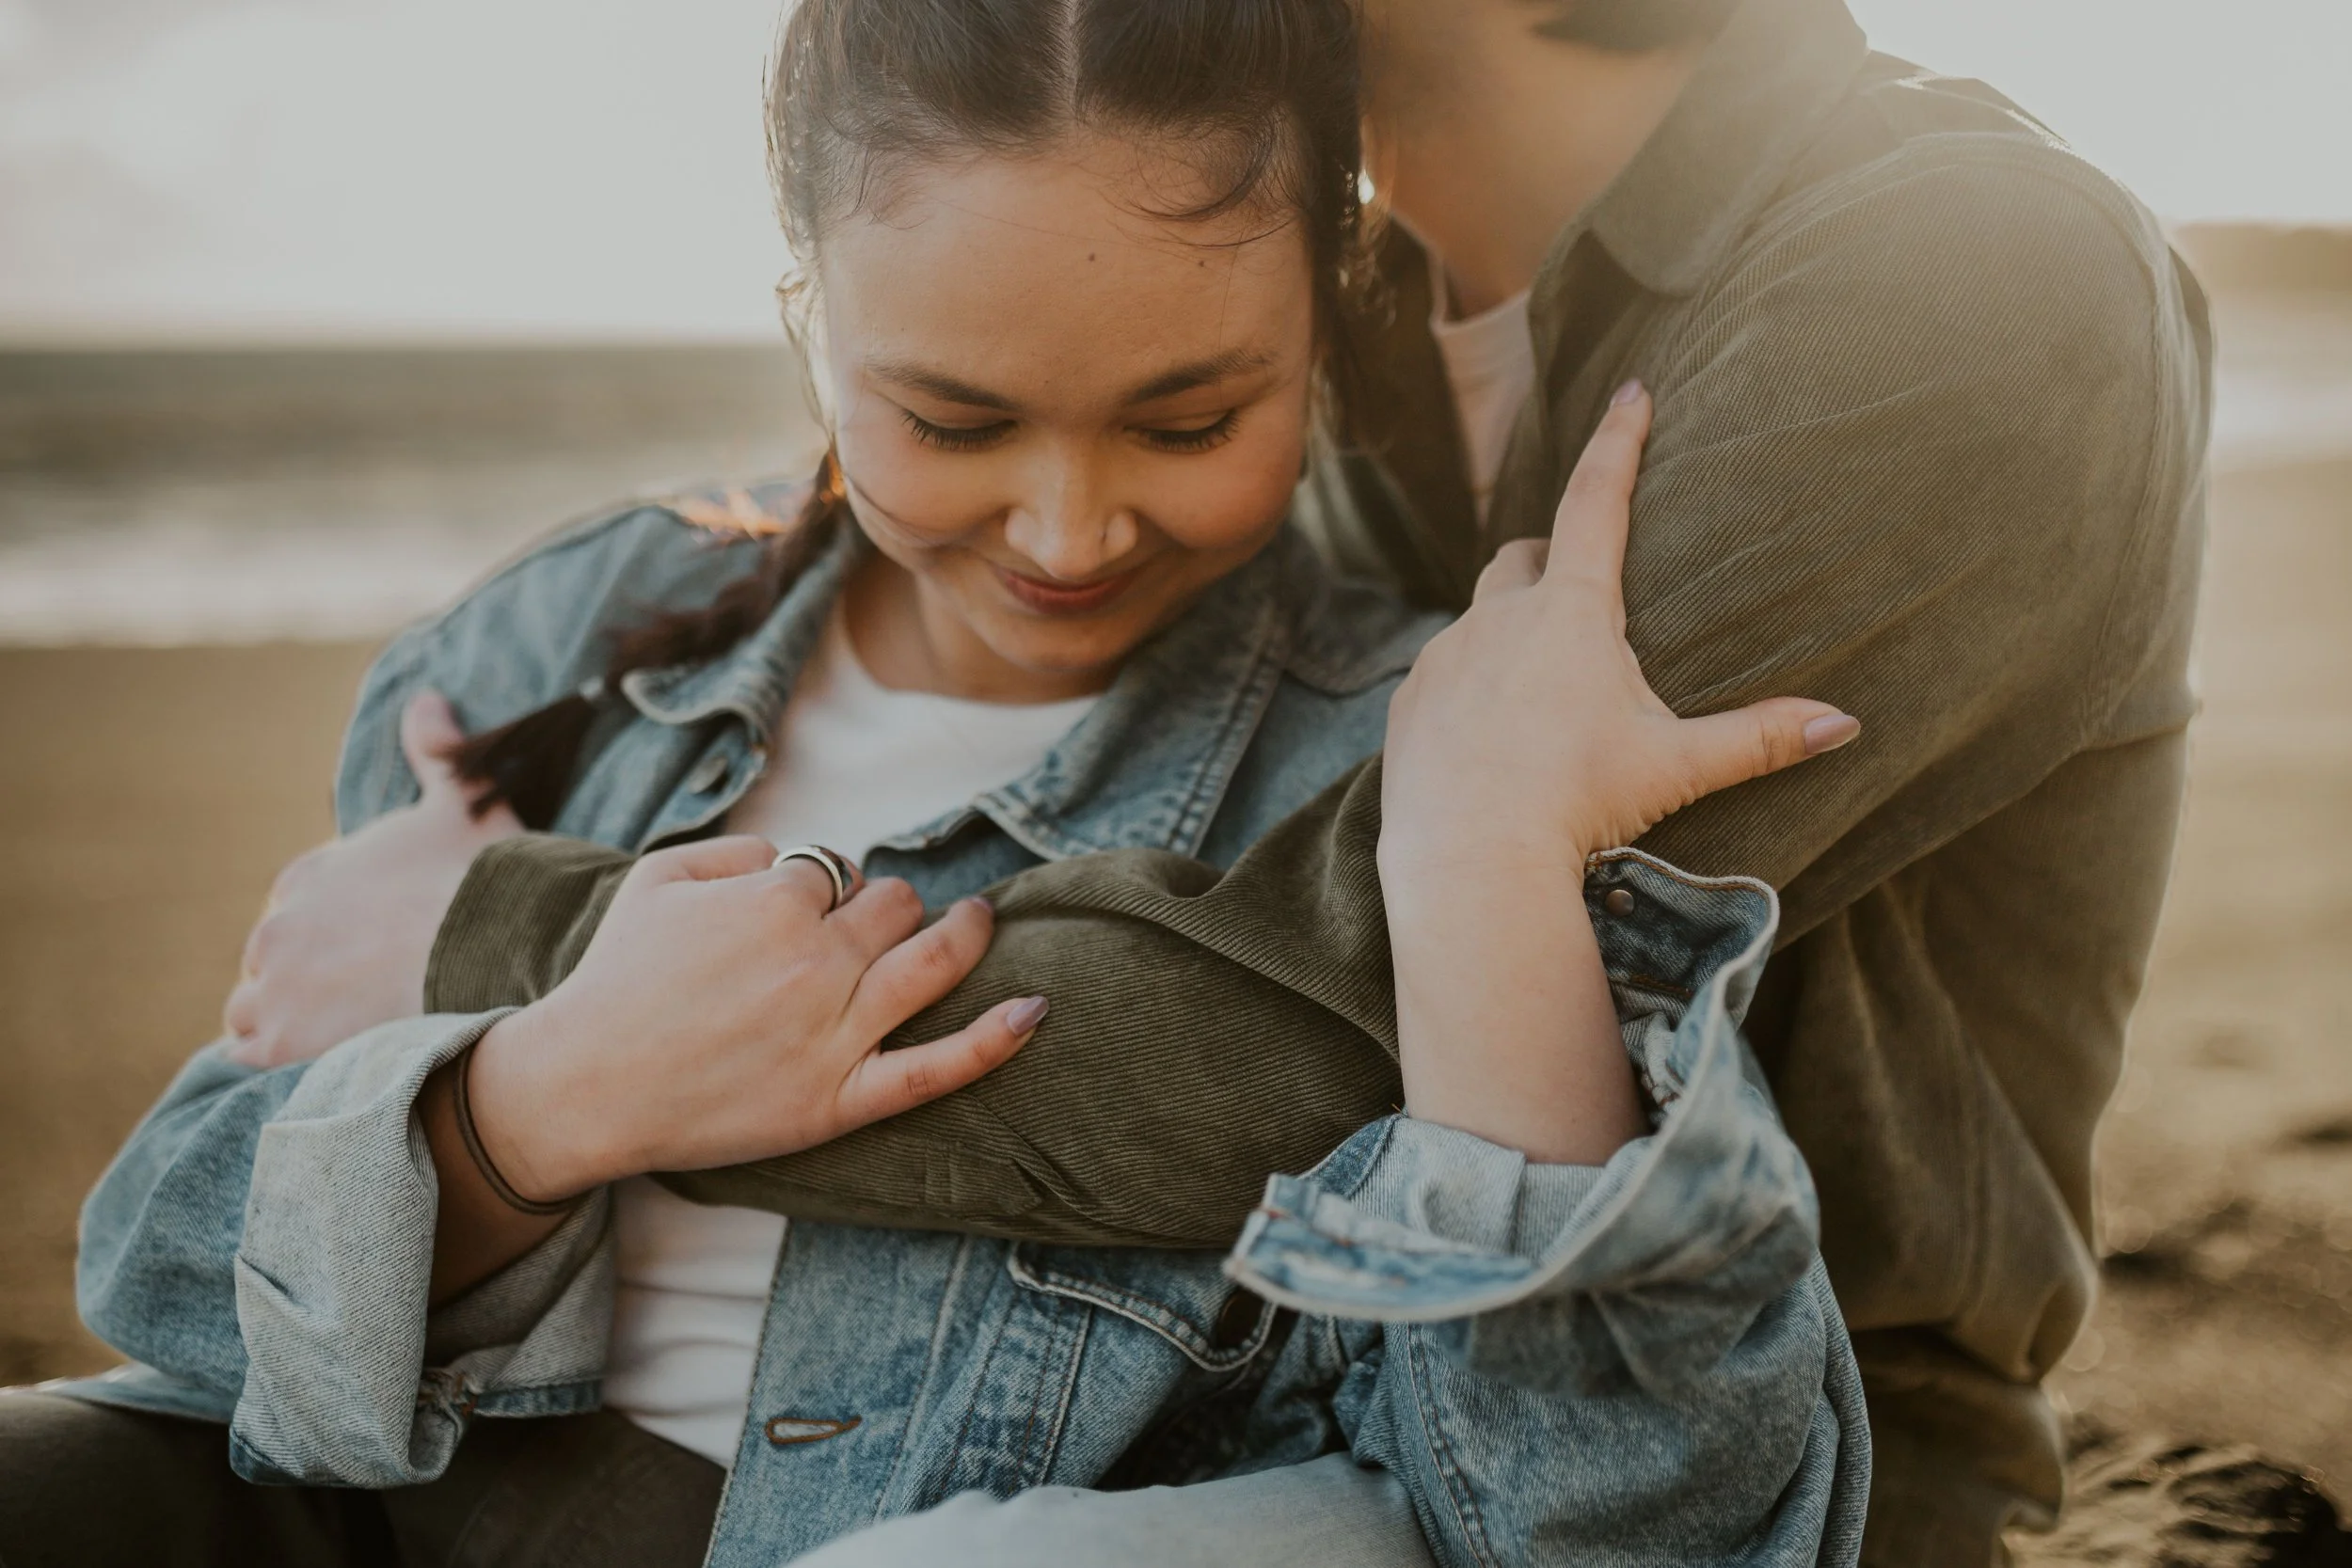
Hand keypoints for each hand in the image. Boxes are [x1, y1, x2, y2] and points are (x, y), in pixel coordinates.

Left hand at [223, 691, 521, 1066]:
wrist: (494, 949)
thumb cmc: (484, 878)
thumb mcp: (462, 801)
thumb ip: (436, 752)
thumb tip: (426, 698)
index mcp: (311, 874)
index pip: (293, 912)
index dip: (331, 935)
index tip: (369, 952)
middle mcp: (278, 926)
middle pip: (271, 964)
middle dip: (306, 980)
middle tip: (363, 1000)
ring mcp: (273, 986)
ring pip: (253, 1011)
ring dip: (285, 1023)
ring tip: (341, 1040)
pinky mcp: (280, 1043)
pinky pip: (251, 1060)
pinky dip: (278, 1065)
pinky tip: (321, 1065)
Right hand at [463, 836, 1045, 1200]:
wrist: (584, 1085)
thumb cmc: (616, 978)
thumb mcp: (657, 878)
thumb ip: (737, 849)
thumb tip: (795, 856)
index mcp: (774, 903)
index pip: (838, 871)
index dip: (825, 885)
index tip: (803, 907)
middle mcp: (815, 961)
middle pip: (896, 906)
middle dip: (889, 905)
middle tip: (869, 923)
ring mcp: (834, 1033)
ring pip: (932, 960)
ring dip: (964, 933)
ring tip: (976, 919)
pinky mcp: (840, 1099)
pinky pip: (935, 1067)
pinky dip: (994, 1040)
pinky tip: (1035, 1010)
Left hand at [1376, 383, 1857, 1163]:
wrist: (1471, 862)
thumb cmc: (1579, 805)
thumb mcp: (1677, 767)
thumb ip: (1761, 739)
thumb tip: (1847, 725)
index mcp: (1570, 612)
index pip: (1596, 500)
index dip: (1618, 442)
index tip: (1632, 392)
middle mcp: (1498, 619)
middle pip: (1523, 556)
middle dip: (1550, 557)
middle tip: (1580, 594)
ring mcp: (1444, 658)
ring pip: (1477, 622)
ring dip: (1506, 637)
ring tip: (1537, 693)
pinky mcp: (1408, 704)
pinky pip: (1440, 678)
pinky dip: (1467, 691)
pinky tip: (1488, 738)